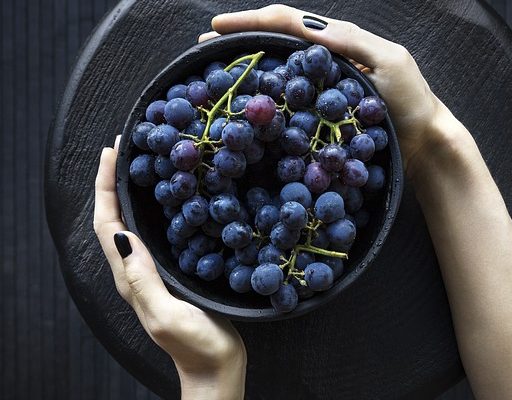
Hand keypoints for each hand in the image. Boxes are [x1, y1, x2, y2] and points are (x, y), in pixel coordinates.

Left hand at [93, 136, 245, 399]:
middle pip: (114, 218)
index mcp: (129, 277)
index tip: (112, 153)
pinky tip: (172, 197)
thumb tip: (122, 233)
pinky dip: (154, 209)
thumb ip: (142, 278)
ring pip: (133, 223)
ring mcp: (153, 271)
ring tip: (143, 163)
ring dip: (130, 192)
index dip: (105, 187)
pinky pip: (155, 233)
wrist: (215, 366)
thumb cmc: (194, 344)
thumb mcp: (166, 314)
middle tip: (125, 148)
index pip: (107, 224)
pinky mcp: (172, 272)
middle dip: (113, 182)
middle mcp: (136, 270)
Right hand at [198, 4, 466, 176]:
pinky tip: (250, 106)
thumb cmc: (412, 102)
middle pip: (275, 41)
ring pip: (279, 69)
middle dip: (239, 39)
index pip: (288, 22)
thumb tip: (309, 30)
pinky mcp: (323, 112)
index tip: (217, 28)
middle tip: (203, 47)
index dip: (251, 22)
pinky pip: (290, 101)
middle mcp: (326, 59)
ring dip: (246, 66)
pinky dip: (266, 98)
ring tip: (215, 73)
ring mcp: (323, 86)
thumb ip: (352, 44)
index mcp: (339, 41)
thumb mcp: (389, 62)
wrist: (425, 141)